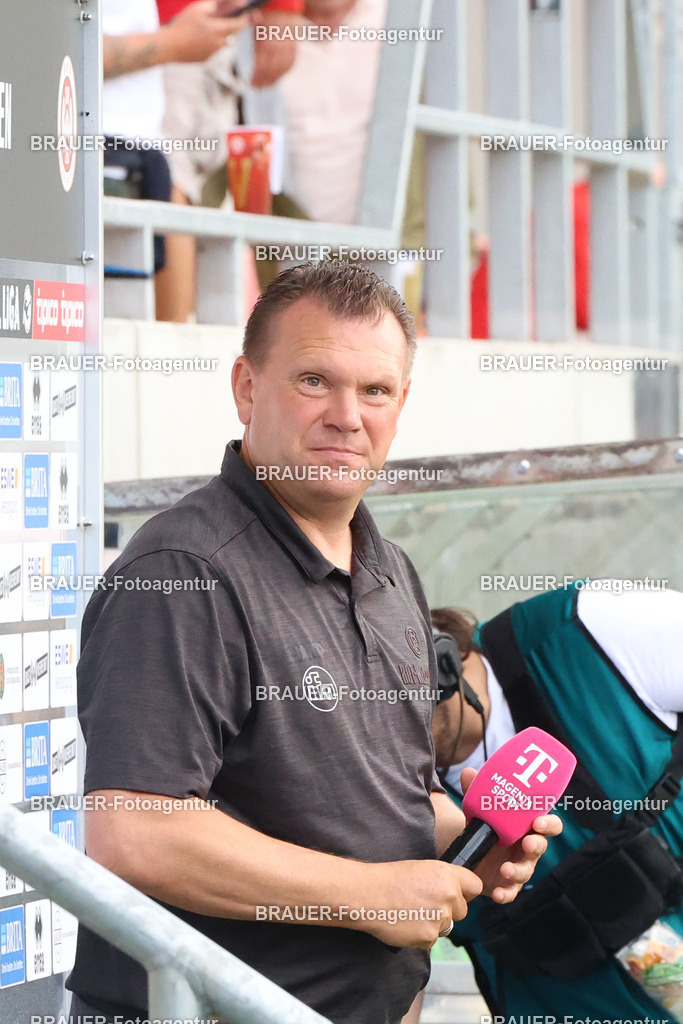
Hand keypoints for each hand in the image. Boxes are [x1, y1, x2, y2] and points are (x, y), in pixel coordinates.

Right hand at [161, 0, 249, 63]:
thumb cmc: (182, 25)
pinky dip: (210, 41)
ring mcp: (213, 53)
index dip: (244, 17)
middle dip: (231, 24)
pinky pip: (214, 48)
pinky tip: (198, 37)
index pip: (240, 24)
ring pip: (223, 41)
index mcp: (218, 30)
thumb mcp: (199, 9)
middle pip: (232, 33)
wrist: (168, 47)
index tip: (246, 12)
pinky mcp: (207, 59)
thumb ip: (218, 5)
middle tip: (224, 16)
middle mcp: (219, 44)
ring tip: (205, 26)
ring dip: (219, 33)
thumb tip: (235, 2)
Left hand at [251, 11, 298, 87]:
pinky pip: (290, 63)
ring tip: (265, 86)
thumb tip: (248, 39)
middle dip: (263, 80)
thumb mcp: (257, 21)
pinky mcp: (294, 48)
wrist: (285, 6)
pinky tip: (276, 78)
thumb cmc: (267, 14)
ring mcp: (288, 47)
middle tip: (257, 89)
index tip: (251, 84)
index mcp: (268, 40)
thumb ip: (254, 35)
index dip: (257, 76)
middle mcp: (279, 46)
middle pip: (271, 69)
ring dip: (273, 80)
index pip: (261, 64)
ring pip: (281, 69)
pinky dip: (283, 73)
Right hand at [346, 859, 482, 949]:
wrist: (369, 894)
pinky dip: (421, 936)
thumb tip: (454, 894)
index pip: (475, 886)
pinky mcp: (429, 937)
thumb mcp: (422, 869)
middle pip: (462, 910)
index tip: (457, 895)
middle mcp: (449, 895)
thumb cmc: (390, 878)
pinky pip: (432, 940)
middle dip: (448, 911)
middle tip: (425, 905)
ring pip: (446, 926)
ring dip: (433, 924)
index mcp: (447, 874)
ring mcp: (440, 918)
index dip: (466, 892)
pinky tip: (406, 924)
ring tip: (411, 913)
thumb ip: (443, 881)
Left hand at [460, 767, 562, 903]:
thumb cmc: (485, 824)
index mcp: (527, 826)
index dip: (549, 823)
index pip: (548, 824)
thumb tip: (468, 773)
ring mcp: (518, 866)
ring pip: (526, 871)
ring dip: (518, 871)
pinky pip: (510, 892)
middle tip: (528, 841)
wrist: (469, 848)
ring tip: (505, 869)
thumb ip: (477, 791)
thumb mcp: (480, 807)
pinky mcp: (505, 884)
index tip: (540, 821)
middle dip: (537, 844)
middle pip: (540, 846)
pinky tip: (497, 894)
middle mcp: (526, 847)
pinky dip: (505, 894)